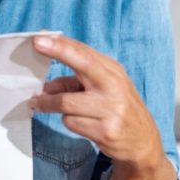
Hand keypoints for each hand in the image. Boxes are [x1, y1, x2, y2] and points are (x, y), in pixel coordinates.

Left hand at [29, 34, 161, 169]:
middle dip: (58, 52)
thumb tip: (46, 86)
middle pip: (82, 64)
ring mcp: (111, 109)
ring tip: (41, 104)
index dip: (62, 44)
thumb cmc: (118, 109)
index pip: (85, 53)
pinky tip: (81, 123)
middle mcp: (114, 87)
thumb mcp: (101, 90)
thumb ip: (73, 83)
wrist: (143, 142)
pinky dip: (69, 122)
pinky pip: (71, 122)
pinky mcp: (105, 131)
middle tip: (36, 46)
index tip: (40, 37)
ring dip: (49, 104)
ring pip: (66, 102)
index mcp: (113, 72)